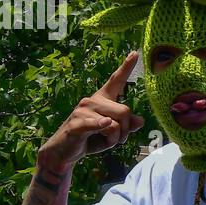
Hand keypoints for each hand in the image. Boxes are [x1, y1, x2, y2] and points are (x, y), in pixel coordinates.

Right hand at [39, 51, 144, 168]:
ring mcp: (84, 110)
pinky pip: (99, 124)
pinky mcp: (77, 123)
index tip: (135, 52)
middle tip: (116, 140)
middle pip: (125, 111)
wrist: (64, 152)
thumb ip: (126, 126)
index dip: (126, 67)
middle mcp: (93, 100)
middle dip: (125, 131)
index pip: (116, 80)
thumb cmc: (90, 139)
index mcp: (103, 99)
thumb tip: (141, 120)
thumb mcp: (112, 134)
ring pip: (116, 123)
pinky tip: (104, 124)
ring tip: (103, 141)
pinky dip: (103, 127)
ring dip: (115, 139)